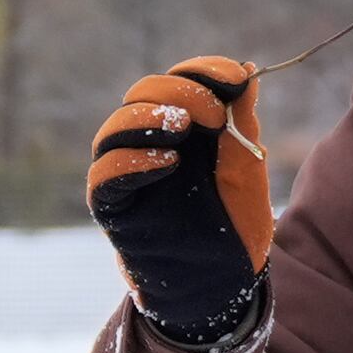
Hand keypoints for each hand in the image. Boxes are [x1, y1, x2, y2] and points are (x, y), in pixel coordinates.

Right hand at [88, 56, 269, 343]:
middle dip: (180, 92)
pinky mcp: (114, 207)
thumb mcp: (247, 168)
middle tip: (214, 114)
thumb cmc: (236, 226)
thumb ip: (241, 123)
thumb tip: (246, 70)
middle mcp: (150, 143)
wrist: (225, 282)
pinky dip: (130, 161)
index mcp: (184, 127)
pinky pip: (105, 176)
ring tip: (183, 127)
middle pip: (143, 94)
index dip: (203, 71)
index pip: (179, 80)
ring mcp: (128, 174)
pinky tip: (167, 161)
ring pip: (115, 129)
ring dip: (148, 117)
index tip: (236, 78)